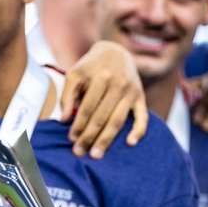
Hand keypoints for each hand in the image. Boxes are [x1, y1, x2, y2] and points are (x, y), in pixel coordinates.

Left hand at [61, 41, 147, 158]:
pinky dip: (138, 130)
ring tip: (96, 155)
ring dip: (107, 139)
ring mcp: (132, 91)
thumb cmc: (90, 67)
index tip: (71, 140)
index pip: (88, 107)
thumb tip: (64, 120)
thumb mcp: (75, 74)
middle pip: (102, 117)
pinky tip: (130, 143)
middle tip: (80, 153)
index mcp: (101, 78)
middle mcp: (118, 84)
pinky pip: (143, 116)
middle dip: (90, 136)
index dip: (79, 124)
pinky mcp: (141, 97)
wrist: (115, 52)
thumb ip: (67, 95)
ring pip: (118, 120)